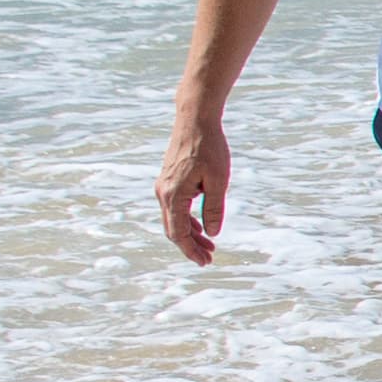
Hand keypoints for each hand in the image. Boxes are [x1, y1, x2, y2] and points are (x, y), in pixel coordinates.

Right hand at [158, 101, 230, 263]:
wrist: (195, 120)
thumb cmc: (209, 147)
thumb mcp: (218, 180)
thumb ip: (214, 208)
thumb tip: (212, 233)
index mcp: (174, 195)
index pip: (178, 233)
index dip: (191, 250)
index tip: (204, 262)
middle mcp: (163, 193)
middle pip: (173, 230)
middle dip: (190, 246)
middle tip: (209, 258)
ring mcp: (163, 186)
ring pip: (173, 219)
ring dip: (190, 234)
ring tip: (209, 246)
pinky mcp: (168, 180)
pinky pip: (174, 207)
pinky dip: (187, 220)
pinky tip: (202, 227)